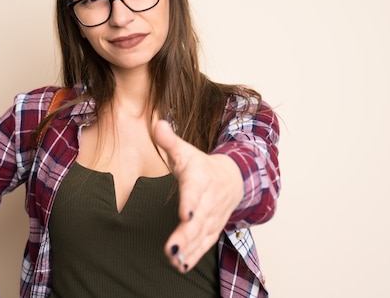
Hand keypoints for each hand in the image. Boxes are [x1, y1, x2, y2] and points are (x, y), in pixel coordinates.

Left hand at [153, 120, 243, 272]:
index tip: (185, 213)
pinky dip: (194, 255)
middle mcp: (209, 200)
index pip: (196, 190)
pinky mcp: (212, 228)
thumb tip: (157, 124)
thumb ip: (169, 141)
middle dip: (186, 235)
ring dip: (189, 248)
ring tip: (174, 260)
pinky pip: (205, 244)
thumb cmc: (201, 166)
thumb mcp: (186, 152)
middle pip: (198, 219)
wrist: (233, 178)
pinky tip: (181, 265)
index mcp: (201, 178)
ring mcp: (212, 216)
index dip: (191, 202)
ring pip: (202, 235)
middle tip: (172, 249)